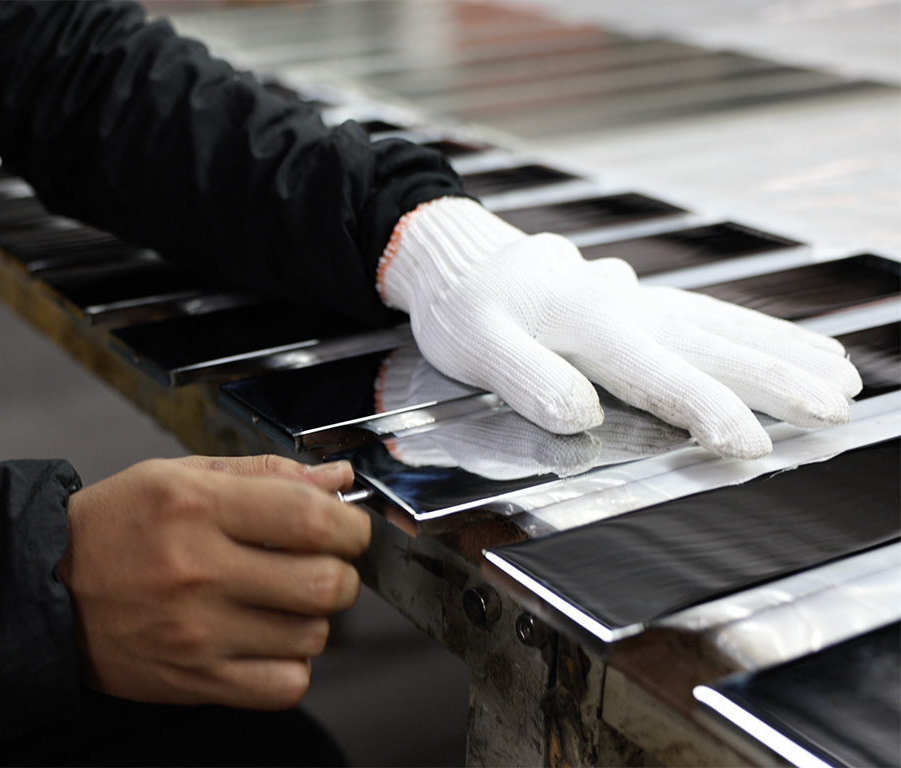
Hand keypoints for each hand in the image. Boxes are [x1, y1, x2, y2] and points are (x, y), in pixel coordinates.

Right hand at [57, 455, 368, 708]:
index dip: (350, 525)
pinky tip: (267, 639)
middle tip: (321, 564)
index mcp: (198, 506)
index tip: (348, 528)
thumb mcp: (181, 475)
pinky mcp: (194, 680)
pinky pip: (285, 684)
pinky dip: (291, 664)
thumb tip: (338, 481)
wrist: (43, 591)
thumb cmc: (117, 525)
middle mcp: (199, 570)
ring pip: (313, 635)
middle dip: (341, 572)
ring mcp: (197, 633)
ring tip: (282, 600)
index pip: (310, 518)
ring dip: (313, 617)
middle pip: (326, 583)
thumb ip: (266, 474)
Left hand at [378, 198, 861, 458]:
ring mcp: (636, 302)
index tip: (750, 444)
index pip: (657, 372)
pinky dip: (752, 330)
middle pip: (711, 342)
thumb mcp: (475, 346)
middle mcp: (623, 307)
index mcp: (586, 320)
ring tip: (841, 374)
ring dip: (782, 349)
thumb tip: (581, 415)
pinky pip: (706, 315)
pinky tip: (782, 345)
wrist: (460, 262)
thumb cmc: (465, 309)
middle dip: (776, 378)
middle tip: (837, 408)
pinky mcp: (636, 303)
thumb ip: (528, 378)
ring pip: (721, 323)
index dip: (707, 409)